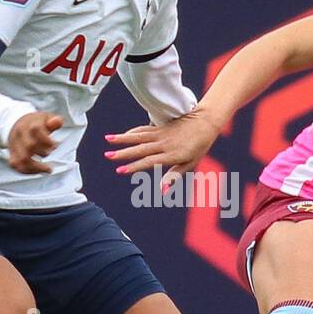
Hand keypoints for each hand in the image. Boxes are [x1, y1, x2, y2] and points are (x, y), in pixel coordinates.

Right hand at [7, 112, 62, 174]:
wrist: (17, 125)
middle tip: (50, 152)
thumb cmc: (36, 124)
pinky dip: (29, 171)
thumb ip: (55, 121)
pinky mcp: (12, 154)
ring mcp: (14, 145)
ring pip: (22, 159)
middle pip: (29, 146)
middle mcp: (20, 135)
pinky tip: (38, 170)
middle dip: (43, 152)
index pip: (36, 130)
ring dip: (37, 167)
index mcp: (29, 124)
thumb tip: (57, 121)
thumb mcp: (47, 119)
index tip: (55, 144)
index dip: (47, 139)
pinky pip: (17, 165)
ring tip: (48, 169)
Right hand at [103, 109, 222, 191]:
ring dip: (122, 138)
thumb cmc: (198, 146)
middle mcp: (163, 143)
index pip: (149, 161)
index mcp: (171, 154)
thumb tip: (162, 191)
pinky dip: (131, 132)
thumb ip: (173, 176)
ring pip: (138, 136)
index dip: (134, 166)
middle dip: (122, 153)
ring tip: (107, 139)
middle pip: (140, 148)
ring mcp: (160, 134)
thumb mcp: (189, 164)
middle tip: (107, 156)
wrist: (205, 122)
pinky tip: (122, 135)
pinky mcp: (159, 127)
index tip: (120, 171)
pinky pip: (143, 129)